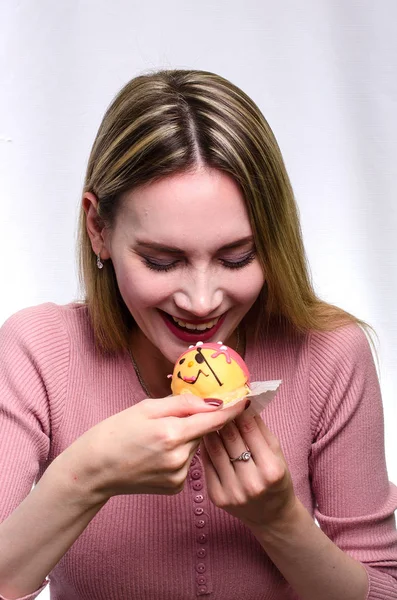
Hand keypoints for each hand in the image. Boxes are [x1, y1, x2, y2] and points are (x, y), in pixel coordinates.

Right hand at [56, 394, 245, 504]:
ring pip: (195, 448)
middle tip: (170, 419)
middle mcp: (179, 459)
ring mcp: (178, 476)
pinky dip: (179, 455)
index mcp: (171, 434)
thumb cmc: (117, 431)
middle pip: (203, 433)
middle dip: (195, 422)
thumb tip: (212, 400)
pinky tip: (158, 455)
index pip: (212, 419)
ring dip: (186, 439)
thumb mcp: (147, 407)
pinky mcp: (175, 488)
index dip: (231, 409)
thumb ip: (182, 403)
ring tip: (158, 439)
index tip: (245, 399)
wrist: (96, 469)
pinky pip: (187, 464)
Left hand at [201, 410, 295, 531]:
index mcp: (271, 469)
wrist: (272, 516)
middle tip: (215, 402)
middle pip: (230, 438)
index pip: (249, 430)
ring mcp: (233, 492)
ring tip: (207, 415)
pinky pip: (207, 464)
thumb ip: (260, 428)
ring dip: (210, 428)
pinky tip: (205, 435)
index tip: (231, 397)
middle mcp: (252, 483)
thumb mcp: (276, 452)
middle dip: (222, 416)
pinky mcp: (217, 497)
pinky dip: (205, 447)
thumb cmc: (276, 478)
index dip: (238, 410)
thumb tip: (243, 400)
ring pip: (215, 449)